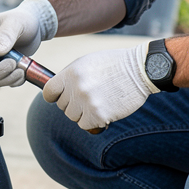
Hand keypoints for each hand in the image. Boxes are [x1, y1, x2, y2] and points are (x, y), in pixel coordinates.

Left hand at [42, 43, 156, 129]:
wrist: (139, 69)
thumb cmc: (113, 64)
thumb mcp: (87, 62)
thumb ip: (70, 77)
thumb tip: (56, 92)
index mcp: (71, 73)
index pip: (49, 92)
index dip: (54, 96)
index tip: (60, 97)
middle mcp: (76, 88)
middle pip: (62, 106)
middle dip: (74, 103)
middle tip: (91, 95)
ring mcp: (87, 102)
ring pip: (74, 117)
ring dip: (84, 113)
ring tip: (100, 100)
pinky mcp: (98, 115)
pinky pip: (86, 125)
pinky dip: (94, 121)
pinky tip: (106, 108)